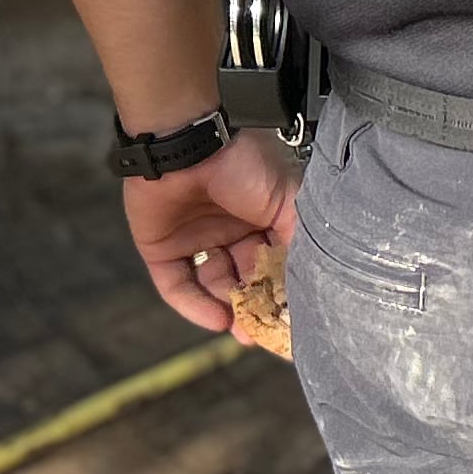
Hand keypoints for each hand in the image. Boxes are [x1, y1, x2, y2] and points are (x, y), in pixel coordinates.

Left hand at [122, 125, 300, 335]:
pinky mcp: (161, 248)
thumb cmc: (245, 163)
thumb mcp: (288, 200)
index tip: (293, 318)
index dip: (283, 288)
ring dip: (229, 310)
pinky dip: (195, 306)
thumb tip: (311, 281)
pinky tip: (217, 321)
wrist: (187, 141)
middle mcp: (230, 228)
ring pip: (214, 285)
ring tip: (244, 331)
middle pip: (245, 276)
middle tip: (267, 333)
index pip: (274, 259)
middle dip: (257, 305)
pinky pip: (177, 285)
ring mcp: (195, 238)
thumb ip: (298, 239)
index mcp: (261, 214)